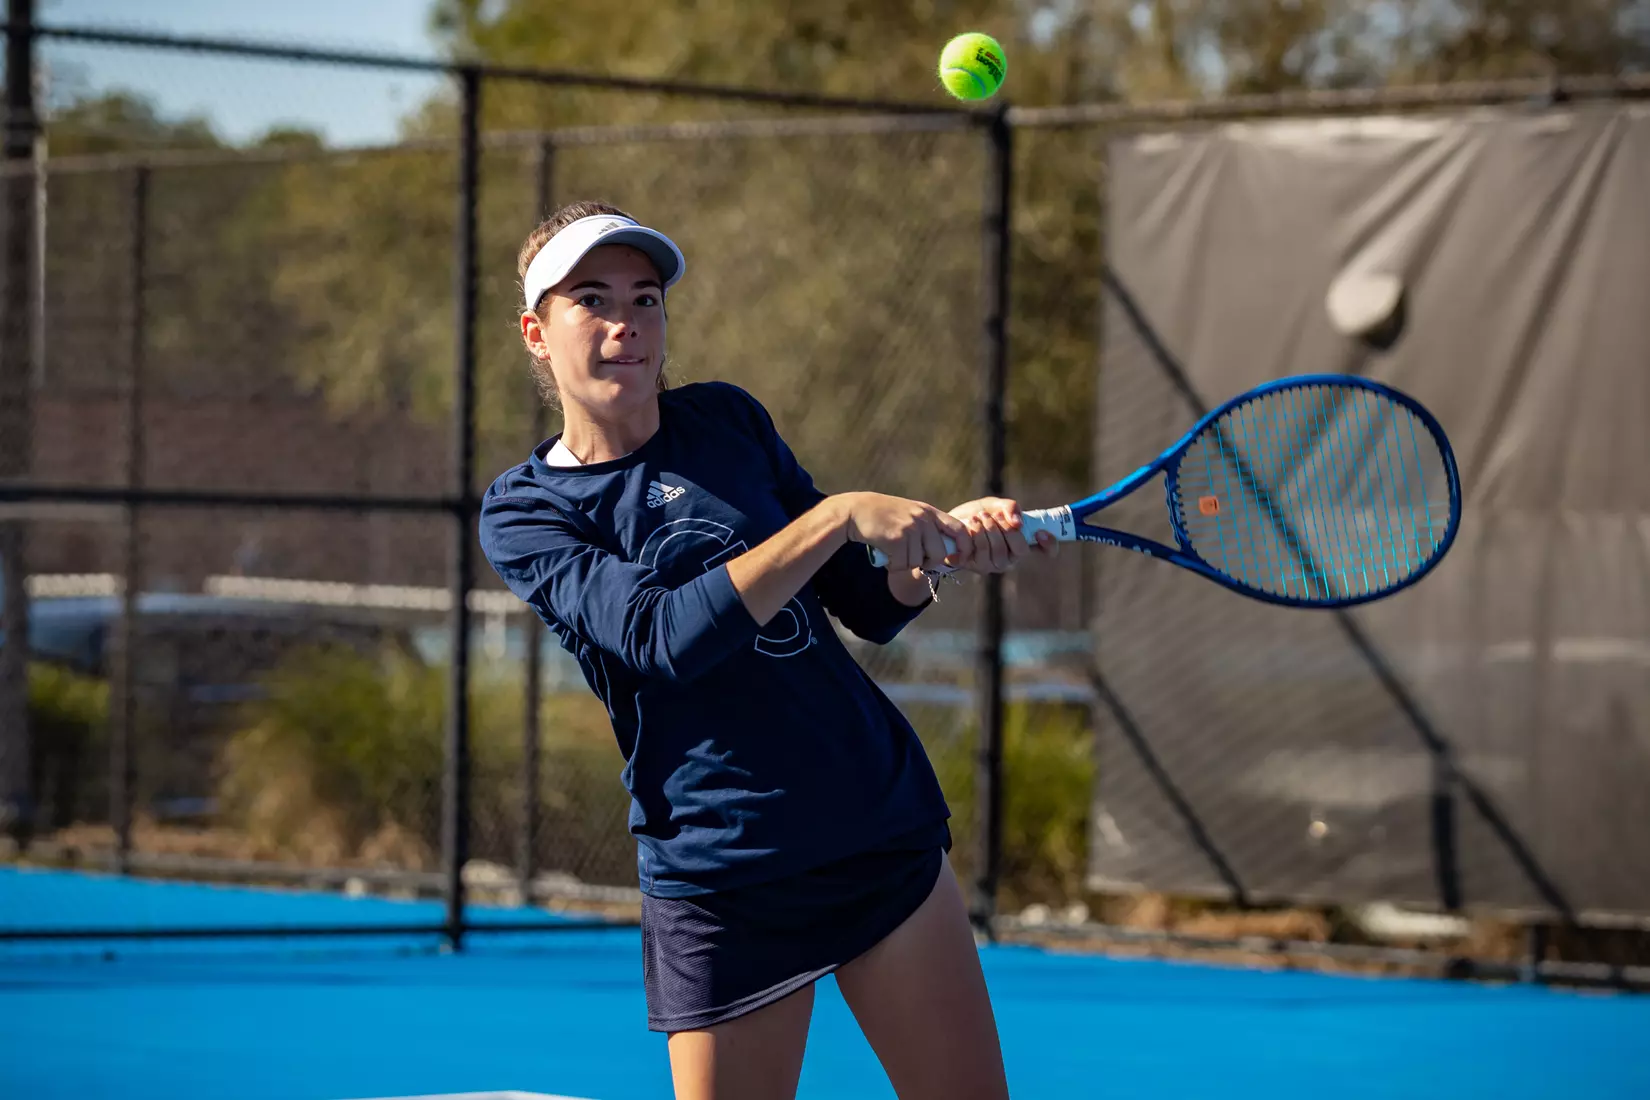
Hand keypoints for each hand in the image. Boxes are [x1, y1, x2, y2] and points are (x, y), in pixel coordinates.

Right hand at [837, 492, 973, 572]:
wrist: (856, 511)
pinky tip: (886, 554)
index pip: (959, 529)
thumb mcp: (910, 513)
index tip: (959, 558)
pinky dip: (893, 565)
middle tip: (912, 557)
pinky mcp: (896, 539)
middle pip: (939, 553)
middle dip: (927, 562)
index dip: (965, 546)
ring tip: (893, 551)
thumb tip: (946, 553)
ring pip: (918, 562)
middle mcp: (923, 519)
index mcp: (929, 512)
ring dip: (904, 563)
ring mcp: (910, 528)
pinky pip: (902, 564)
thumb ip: (928, 527)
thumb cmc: (884, 515)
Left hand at [947, 497, 1058, 574]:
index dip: (1050, 544)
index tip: (1042, 532)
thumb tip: (1018, 522)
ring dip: (989, 530)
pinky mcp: (976, 566)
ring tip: (979, 517)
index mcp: (1021, 542)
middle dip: (1007, 530)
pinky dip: (976, 535)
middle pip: (1020, 550)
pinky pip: (981, 553)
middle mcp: (1011, 558)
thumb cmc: (976, 515)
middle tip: (994, 515)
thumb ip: (1009, 507)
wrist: (948, 523)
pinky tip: (970, 524)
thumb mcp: (994, 504)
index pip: (1046, 550)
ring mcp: (994, 565)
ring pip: (1000, 552)